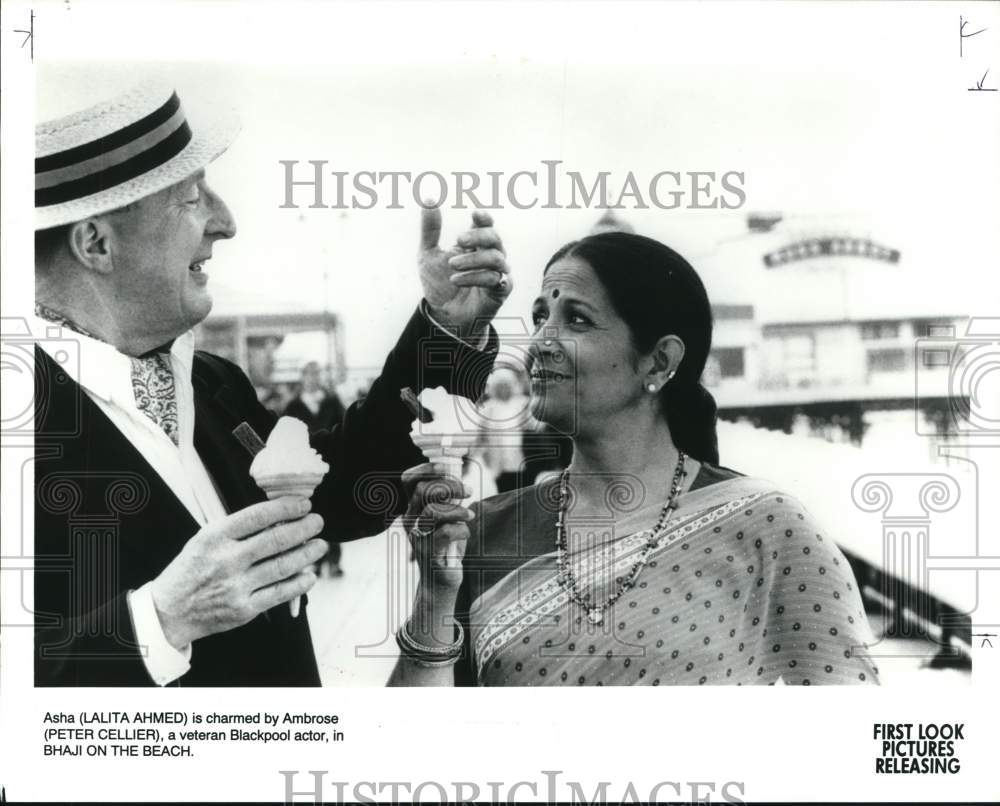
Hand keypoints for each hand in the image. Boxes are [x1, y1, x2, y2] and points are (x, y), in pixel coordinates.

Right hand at [149, 497, 326, 648]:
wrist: (169, 611)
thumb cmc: (192, 569)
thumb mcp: (205, 539)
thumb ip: (237, 529)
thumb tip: (279, 516)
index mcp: (215, 537)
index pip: (258, 516)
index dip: (286, 508)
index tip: (303, 504)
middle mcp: (226, 560)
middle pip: (276, 540)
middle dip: (303, 528)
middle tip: (318, 521)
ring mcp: (236, 586)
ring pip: (283, 566)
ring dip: (307, 554)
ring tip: (320, 545)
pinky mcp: (244, 609)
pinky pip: (280, 593)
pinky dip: (299, 583)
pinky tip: (310, 575)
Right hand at [402, 463, 472, 593]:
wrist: (439, 582)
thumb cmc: (446, 546)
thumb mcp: (446, 518)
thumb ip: (448, 500)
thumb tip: (461, 479)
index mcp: (412, 508)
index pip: (408, 480)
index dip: (426, 469)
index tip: (448, 468)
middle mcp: (410, 520)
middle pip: (423, 491)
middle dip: (450, 485)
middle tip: (468, 491)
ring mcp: (417, 537)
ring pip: (433, 511)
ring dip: (457, 510)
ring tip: (470, 516)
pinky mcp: (428, 553)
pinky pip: (444, 533)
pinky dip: (460, 530)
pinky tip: (466, 533)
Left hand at [419, 207, 511, 339]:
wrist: (443, 316)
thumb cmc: (439, 284)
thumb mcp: (428, 255)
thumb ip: (430, 229)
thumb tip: (428, 198)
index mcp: (475, 244)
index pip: (486, 225)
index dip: (484, 218)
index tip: (475, 214)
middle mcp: (489, 256)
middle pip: (495, 238)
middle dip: (478, 236)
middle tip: (459, 239)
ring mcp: (497, 273)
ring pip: (496, 258)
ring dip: (473, 260)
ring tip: (451, 267)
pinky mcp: (500, 291)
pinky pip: (495, 279)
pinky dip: (476, 278)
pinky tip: (457, 280)